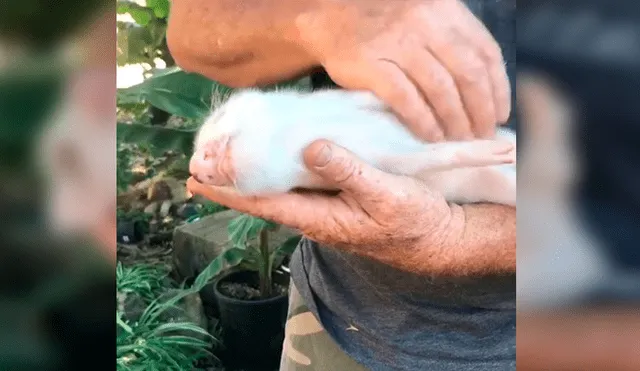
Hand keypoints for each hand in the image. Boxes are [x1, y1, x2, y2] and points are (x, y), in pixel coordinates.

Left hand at [187, 140, 464, 272]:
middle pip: (263, 195)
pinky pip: (299, 182)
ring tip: (227, 156)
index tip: (197, 179)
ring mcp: (325, 208)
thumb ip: (347, 171)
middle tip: (200, 161)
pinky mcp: (337, 200)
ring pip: (279, 188)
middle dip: (231, 181)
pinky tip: (276, 154)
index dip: (228, 191)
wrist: (436, 237)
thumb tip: (311, 147)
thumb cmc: (412, 221)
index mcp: (318, 217)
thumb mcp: (383, 194)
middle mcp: (314, 215)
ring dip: (252, 173)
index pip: (262, 203)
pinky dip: (279, 167)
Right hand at [298, 0, 510, 140]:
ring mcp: (398, 43)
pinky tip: (431, 136)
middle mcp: (425, 22)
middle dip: (480, 111)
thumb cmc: (383, 27)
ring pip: (441, 89)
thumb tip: (487, 90)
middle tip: (481, 135)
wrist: (330, 19)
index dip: (499, 88)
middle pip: (468, 74)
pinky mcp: (372, 65)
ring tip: (458, 140)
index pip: (486, 52)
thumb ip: (453, 43)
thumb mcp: (425, 20)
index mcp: (446, 10)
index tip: (500, 115)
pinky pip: (406, 99)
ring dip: (455, 121)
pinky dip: (423, 122)